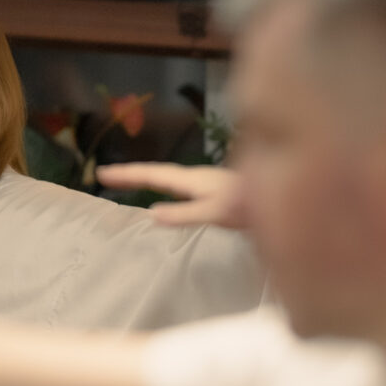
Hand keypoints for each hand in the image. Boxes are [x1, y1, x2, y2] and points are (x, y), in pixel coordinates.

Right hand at [94, 162, 243, 228]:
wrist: (283, 198)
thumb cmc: (249, 207)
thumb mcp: (215, 213)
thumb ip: (185, 214)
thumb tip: (151, 213)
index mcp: (191, 180)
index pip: (151, 174)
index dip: (126, 174)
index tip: (102, 173)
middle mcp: (195, 177)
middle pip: (156, 172)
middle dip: (131, 173)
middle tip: (106, 175)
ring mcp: (204, 182)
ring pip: (166, 176)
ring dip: (145, 177)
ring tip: (127, 180)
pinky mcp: (212, 189)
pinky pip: (176, 184)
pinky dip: (161, 185)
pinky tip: (166, 192)